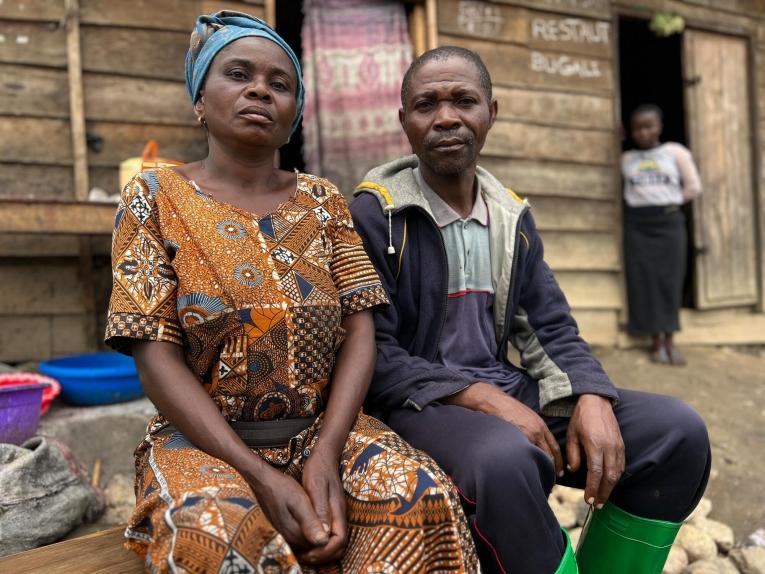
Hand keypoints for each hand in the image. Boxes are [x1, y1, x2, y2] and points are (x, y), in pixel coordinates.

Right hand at [246, 466, 328, 553]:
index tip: (338, 527)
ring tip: (328, 521)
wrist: (265, 483)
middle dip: (327, 541)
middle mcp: (290, 540)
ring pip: (309, 545)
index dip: (332, 541)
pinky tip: (317, 521)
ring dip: (320, 537)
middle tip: (335, 523)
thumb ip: (310, 522)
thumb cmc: (283, 488)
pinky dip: (312, 534)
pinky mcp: (285, 532)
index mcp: (295, 534)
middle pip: (315, 549)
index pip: (320, 548)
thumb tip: (323, 541)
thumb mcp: (299, 501)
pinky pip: (302, 539)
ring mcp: (286, 537)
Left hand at [299, 451, 347, 564]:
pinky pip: (328, 534)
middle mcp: (339, 516)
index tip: (309, 553)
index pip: (339, 541)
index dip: (325, 552)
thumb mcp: (315, 488)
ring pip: (334, 542)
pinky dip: (318, 542)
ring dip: (320, 551)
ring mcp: (336, 515)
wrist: (324, 455)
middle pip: (339, 546)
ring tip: (302, 552)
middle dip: (323, 556)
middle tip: (304, 557)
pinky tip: (303, 540)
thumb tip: (323, 537)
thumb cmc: (318, 470)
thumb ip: (320, 511)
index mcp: (338, 512)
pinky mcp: (330, 513)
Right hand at [448, 383, 562, 476]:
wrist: (494, 401)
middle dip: (552, 468)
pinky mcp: (515, 438)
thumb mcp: (526, 417)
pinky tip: (524, 470)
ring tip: (539, 479)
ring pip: (538, 456)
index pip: (554, 447)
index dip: (558, 461)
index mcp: (541, 426)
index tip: (558, 472)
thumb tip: (536, 443)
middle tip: (552, 480)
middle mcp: (537, 431)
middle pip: (549, 455)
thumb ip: (534, 429)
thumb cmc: (507, 408)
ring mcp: (526, 435)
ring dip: (539, 468)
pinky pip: (524, 454)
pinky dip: (526, 463)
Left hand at [566, 394, 624, 507]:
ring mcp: (618, 446)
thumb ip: (573, 454)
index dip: (592, 488)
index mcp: (595, 444)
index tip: (588, 500)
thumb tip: (573, 471)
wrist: (597, 402)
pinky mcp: (622, 445)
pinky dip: (616, 477)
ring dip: (610, 487)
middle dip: (603, 493)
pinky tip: (609, 483)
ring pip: (617, 473)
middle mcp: (609, 447)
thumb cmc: (581, 418)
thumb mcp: (572, 434)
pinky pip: (621, 465)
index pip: (595, 472)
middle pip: (609, 477)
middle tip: (596, 505)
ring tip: (602, 498)